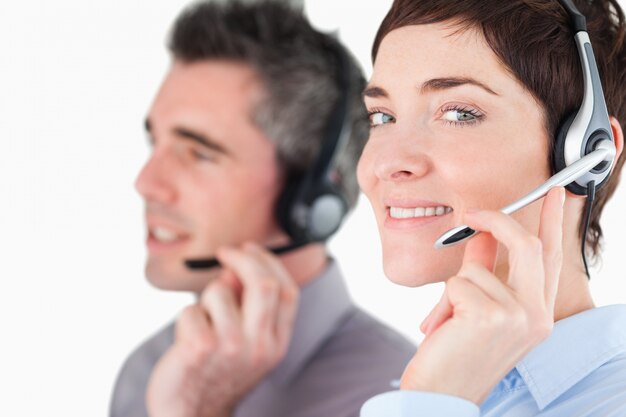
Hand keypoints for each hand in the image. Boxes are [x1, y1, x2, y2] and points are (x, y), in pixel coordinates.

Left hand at [146, 242, 299, 416]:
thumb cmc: (216, 372)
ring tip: (203, 325)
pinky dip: (186, 319)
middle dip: (243, 259)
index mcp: (277, 343)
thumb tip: (233, 270)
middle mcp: (260, 346)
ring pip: (219, 291)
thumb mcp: (245, 342)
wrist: (192, 414)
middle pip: (263, 283)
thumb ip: (247, 306)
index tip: (251, 250)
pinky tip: (187, 341)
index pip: (287, 290)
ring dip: (205, 300)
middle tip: (225, 253)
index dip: (270, 262)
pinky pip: (190, 310)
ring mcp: (231, 347)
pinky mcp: (200, 348)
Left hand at [400, 187, 564, 403]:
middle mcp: (537, 315)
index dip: (551, 222)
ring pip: (476, 268)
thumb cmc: (457, 353)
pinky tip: (445, 328)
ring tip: (448, 321)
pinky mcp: (491, 316)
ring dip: (452, 288)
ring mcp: (517, 316)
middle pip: (528, 245)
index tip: (552, 194)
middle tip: (473, 212)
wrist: (441, 394)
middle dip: (497, 220)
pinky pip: (456, 283)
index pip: (552, 259)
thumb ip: (485, 271)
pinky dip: (442, 302)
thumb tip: (482, 236)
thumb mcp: (478, 309)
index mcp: (539, 314)